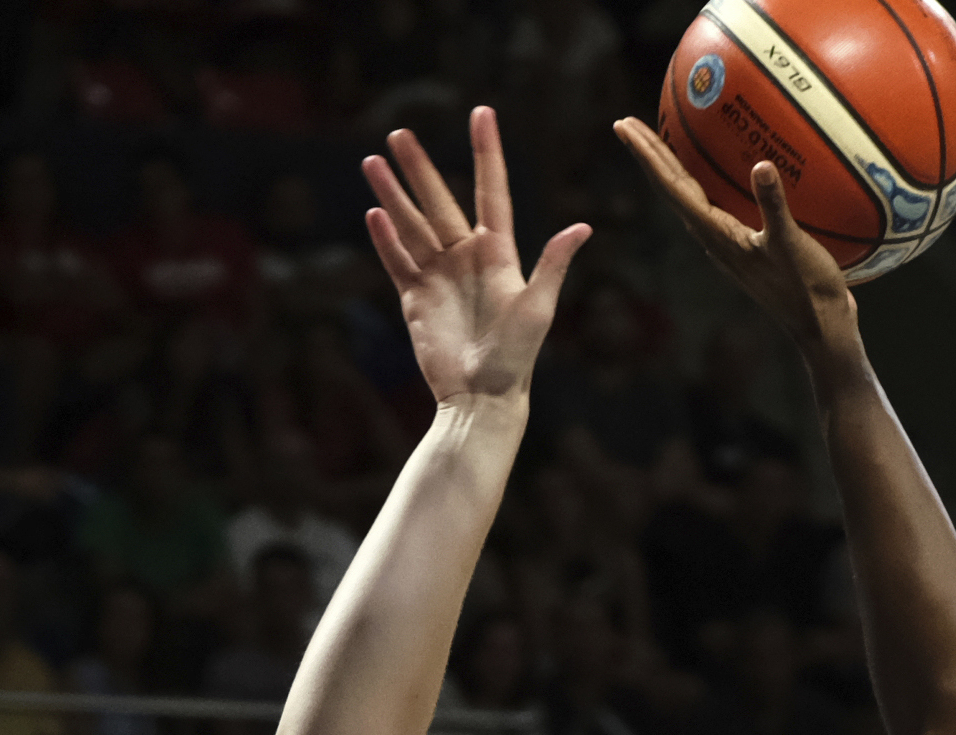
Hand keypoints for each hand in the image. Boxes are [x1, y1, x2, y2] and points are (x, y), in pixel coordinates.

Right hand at [362, 106, 589, 408]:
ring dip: (393, 194)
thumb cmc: (517, 358)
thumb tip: (583, 227)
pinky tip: (374, 212)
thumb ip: (553, 265)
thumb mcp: (539, 308)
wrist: (483, 399)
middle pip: (439, 201)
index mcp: (498, 254)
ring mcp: (439, 277)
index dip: (487, 153)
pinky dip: (385, 239)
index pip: (491, 191)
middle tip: (399, 134)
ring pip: (412, 226)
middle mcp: (466, 258)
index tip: (482, 114)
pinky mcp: (416, 299)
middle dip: (419, 168)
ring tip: (372, 162)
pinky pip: (398, 261)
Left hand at [614, 122, 856, 355]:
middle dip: (648, 155)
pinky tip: (706, 170)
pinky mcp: (743, 245)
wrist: (819, 326)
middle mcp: (713, 238)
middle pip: (671, 190)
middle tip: (625, 123)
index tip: (623, 126)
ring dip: (668, 168)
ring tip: (655, 141)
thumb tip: (761, 165)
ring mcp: (727, 243)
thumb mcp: (791, 243)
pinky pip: (711, 204)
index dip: (648, 155)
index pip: (672, 187)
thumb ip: (774, 206)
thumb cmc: (806, 288)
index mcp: (716, 234)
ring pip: (687, 197)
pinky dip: (700, 181)